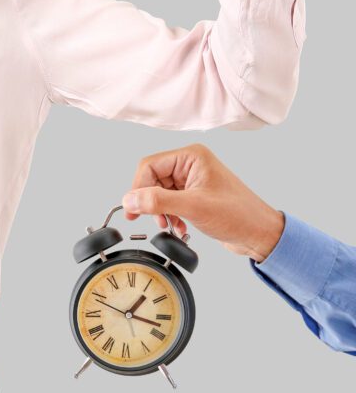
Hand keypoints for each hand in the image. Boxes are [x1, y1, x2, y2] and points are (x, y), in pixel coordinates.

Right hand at [122, 144, 285, 262]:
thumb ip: (158, 201)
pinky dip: (169, 215)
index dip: (138, 187)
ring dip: (160, 211)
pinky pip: (170, 202)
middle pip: (153, 179)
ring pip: (160, 192)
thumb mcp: (194, 207)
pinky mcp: (195, 195)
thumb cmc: (239, 216)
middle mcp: (190, 164)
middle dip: (151, 201)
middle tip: (148, 220)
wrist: (263, 235)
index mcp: (191, 156)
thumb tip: (129, 200)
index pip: (150, 165)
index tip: (132, 208)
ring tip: (168, 225)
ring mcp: (193, 180)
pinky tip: (177, 227)